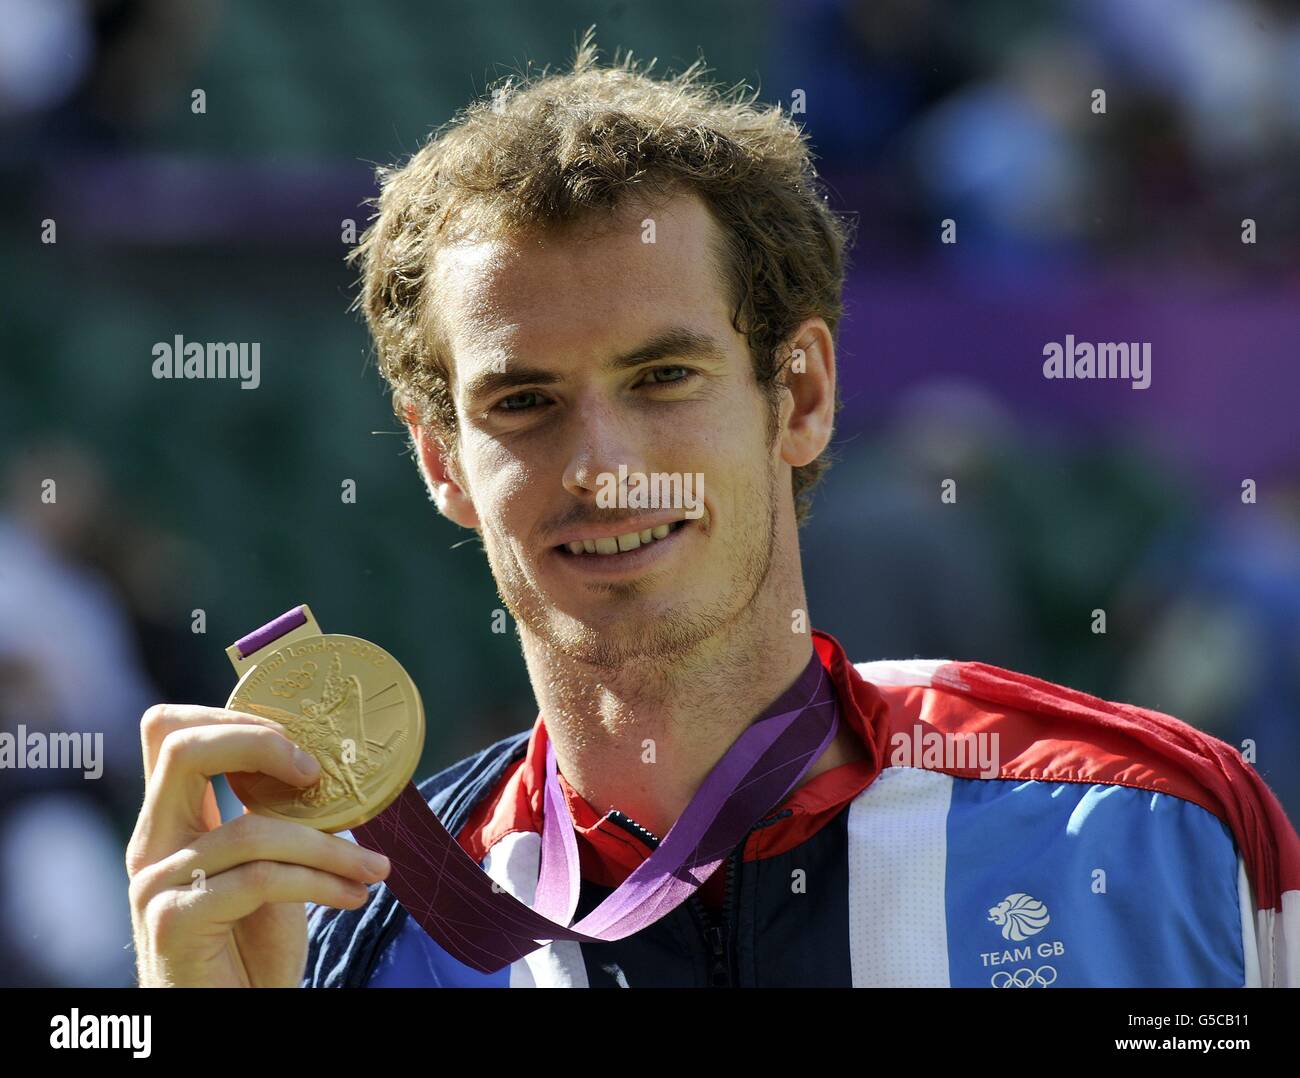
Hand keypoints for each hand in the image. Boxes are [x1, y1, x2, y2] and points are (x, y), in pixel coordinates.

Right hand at [126, 705, 389, 986]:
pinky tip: (354, 896)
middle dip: (258, 742)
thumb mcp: (268, 866)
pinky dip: (319, 883)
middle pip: (180, 747)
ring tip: (374, 869)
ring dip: (328, 847)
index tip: (301, 744)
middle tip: (317, 772)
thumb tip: (332, 765)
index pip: (172, 733)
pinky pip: (258, 879)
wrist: (234, 1016)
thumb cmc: (252, 947)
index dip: (233, 717)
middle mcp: (153, 842)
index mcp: (172, 820)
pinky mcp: (174, 922)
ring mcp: (156, 882)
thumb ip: (275, 818)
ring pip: (249, 829)